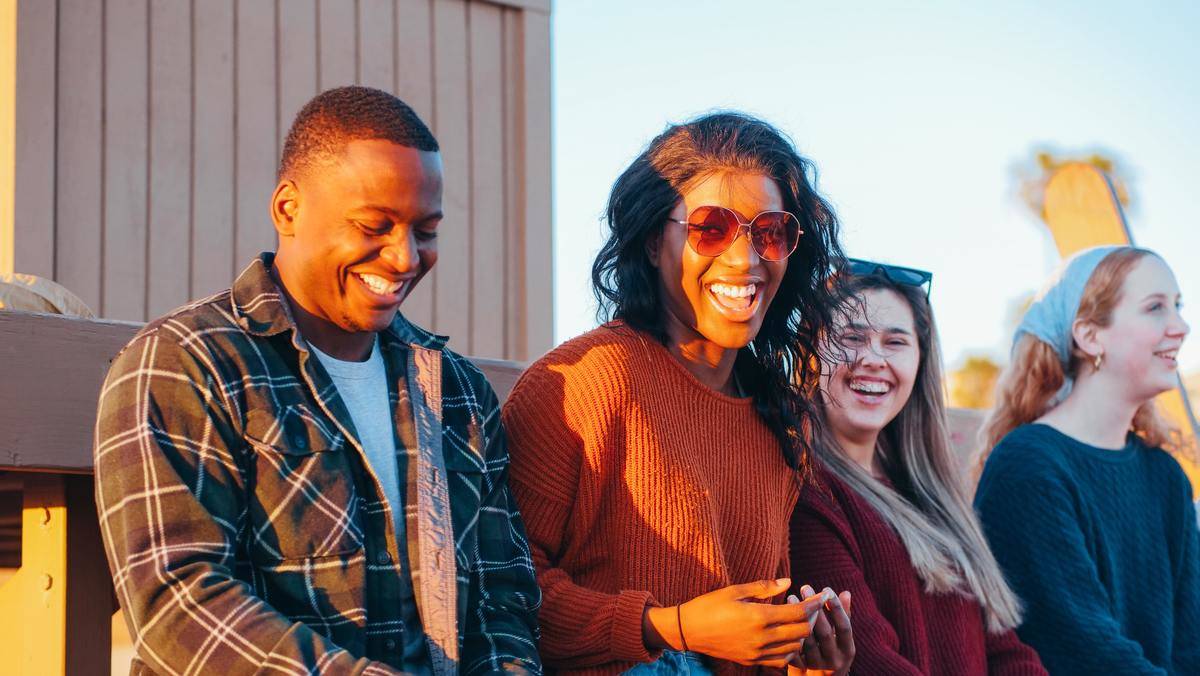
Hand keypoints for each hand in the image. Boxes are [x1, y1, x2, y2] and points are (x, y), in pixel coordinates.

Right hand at [643, 578, 826, 667]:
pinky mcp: (752, 661)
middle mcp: (761, 638)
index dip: (814, 603)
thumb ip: (764, 587)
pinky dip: (790, 649)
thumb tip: (789, 582)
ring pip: (795, 647)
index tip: (822, 595)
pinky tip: (786, 636)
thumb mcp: (735, 590)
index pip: (799, 612)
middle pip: (802, 631)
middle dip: (812, 618)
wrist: (688, 631)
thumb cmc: (710, 605)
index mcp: (758, 617)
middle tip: (812, 606)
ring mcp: (757, 653)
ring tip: (799, 620)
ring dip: (802, 634)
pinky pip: (781, 660)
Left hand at [786, 585, 853, 675]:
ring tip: (790, 597)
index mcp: (847, 650)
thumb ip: (844, 617)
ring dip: (798, 618)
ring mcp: (817, 667)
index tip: (826, 589)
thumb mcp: (841, 640)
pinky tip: (780, 616)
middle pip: (824, 633)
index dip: (836, 608)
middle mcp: (834, 660)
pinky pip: (793, 651)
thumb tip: (846, 592)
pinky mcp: (801, 670)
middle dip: (814, 609)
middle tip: (805, 587)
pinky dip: (787, 633)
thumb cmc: (831, 655)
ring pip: (806, 641)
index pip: (844, 626)